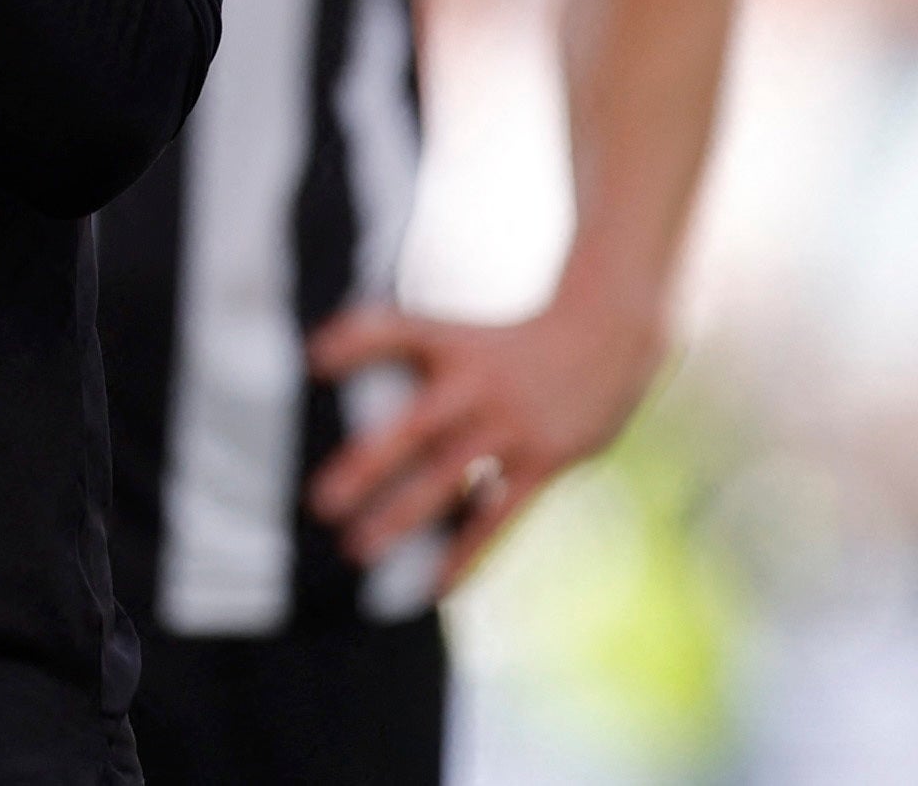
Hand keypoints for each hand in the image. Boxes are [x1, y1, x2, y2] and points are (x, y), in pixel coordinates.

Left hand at [305, 295, 666, 591]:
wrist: (605, 339)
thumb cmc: (508, 344)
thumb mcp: (458, 333)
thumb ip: (399, 350)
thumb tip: (319, 368)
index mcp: (452, 342)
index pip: (396, 331)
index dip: (354, 342)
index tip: (312, 362)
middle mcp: (478, 383)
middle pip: (416, 426)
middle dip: (367, 465)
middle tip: (320, 503)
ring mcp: (512, 425)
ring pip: (449, 478)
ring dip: (403, 517)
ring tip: (358, 550)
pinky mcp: (543, 461)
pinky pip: (498, 516)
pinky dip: (466, 553)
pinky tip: (434, 586)